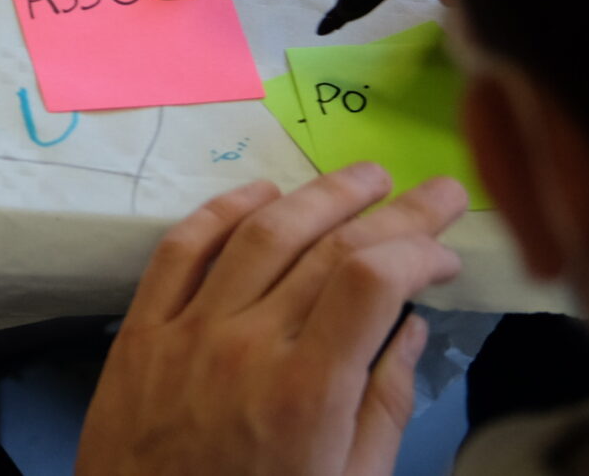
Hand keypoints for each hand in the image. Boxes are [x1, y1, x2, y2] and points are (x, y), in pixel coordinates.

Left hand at [76, 165, 467, 475]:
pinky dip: (222, 211)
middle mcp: (248, 346)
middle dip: (393, 213)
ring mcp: (188, 332)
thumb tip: (411, 331)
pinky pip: (181, 250)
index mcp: (307, 393)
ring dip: (317, 195)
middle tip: (436, 191)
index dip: (417, 251)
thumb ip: (382, 409)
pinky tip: (261, 194)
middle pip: (326, 249)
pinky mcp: (142, 331)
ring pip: (258, 234)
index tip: (447, 253)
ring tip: (365, 179)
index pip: (370, 283)